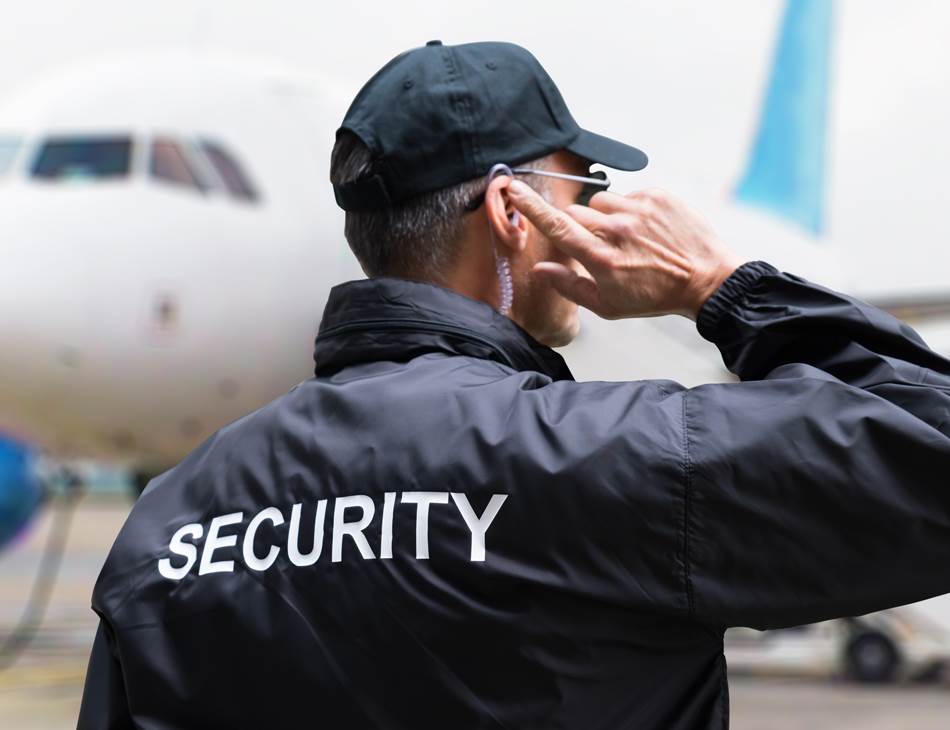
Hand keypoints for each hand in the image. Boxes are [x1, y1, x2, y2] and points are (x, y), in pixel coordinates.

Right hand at [507, 181, 747, 320]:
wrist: (706, 280)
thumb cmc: (654, 296)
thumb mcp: (608, 305)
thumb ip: (569, 286)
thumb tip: (540, 270)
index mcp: (601, 259)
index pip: (557, 226)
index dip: (531, 207)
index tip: (514, 188)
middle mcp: (618, 230)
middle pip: (575, 213)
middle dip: (579, 227)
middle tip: (599, 246)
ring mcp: (639, 210)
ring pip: (600, 202)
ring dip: (604, 216)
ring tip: (626, 237)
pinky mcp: (657, 195)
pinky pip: (628, 194)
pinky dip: (630, 210)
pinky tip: (646, 230)